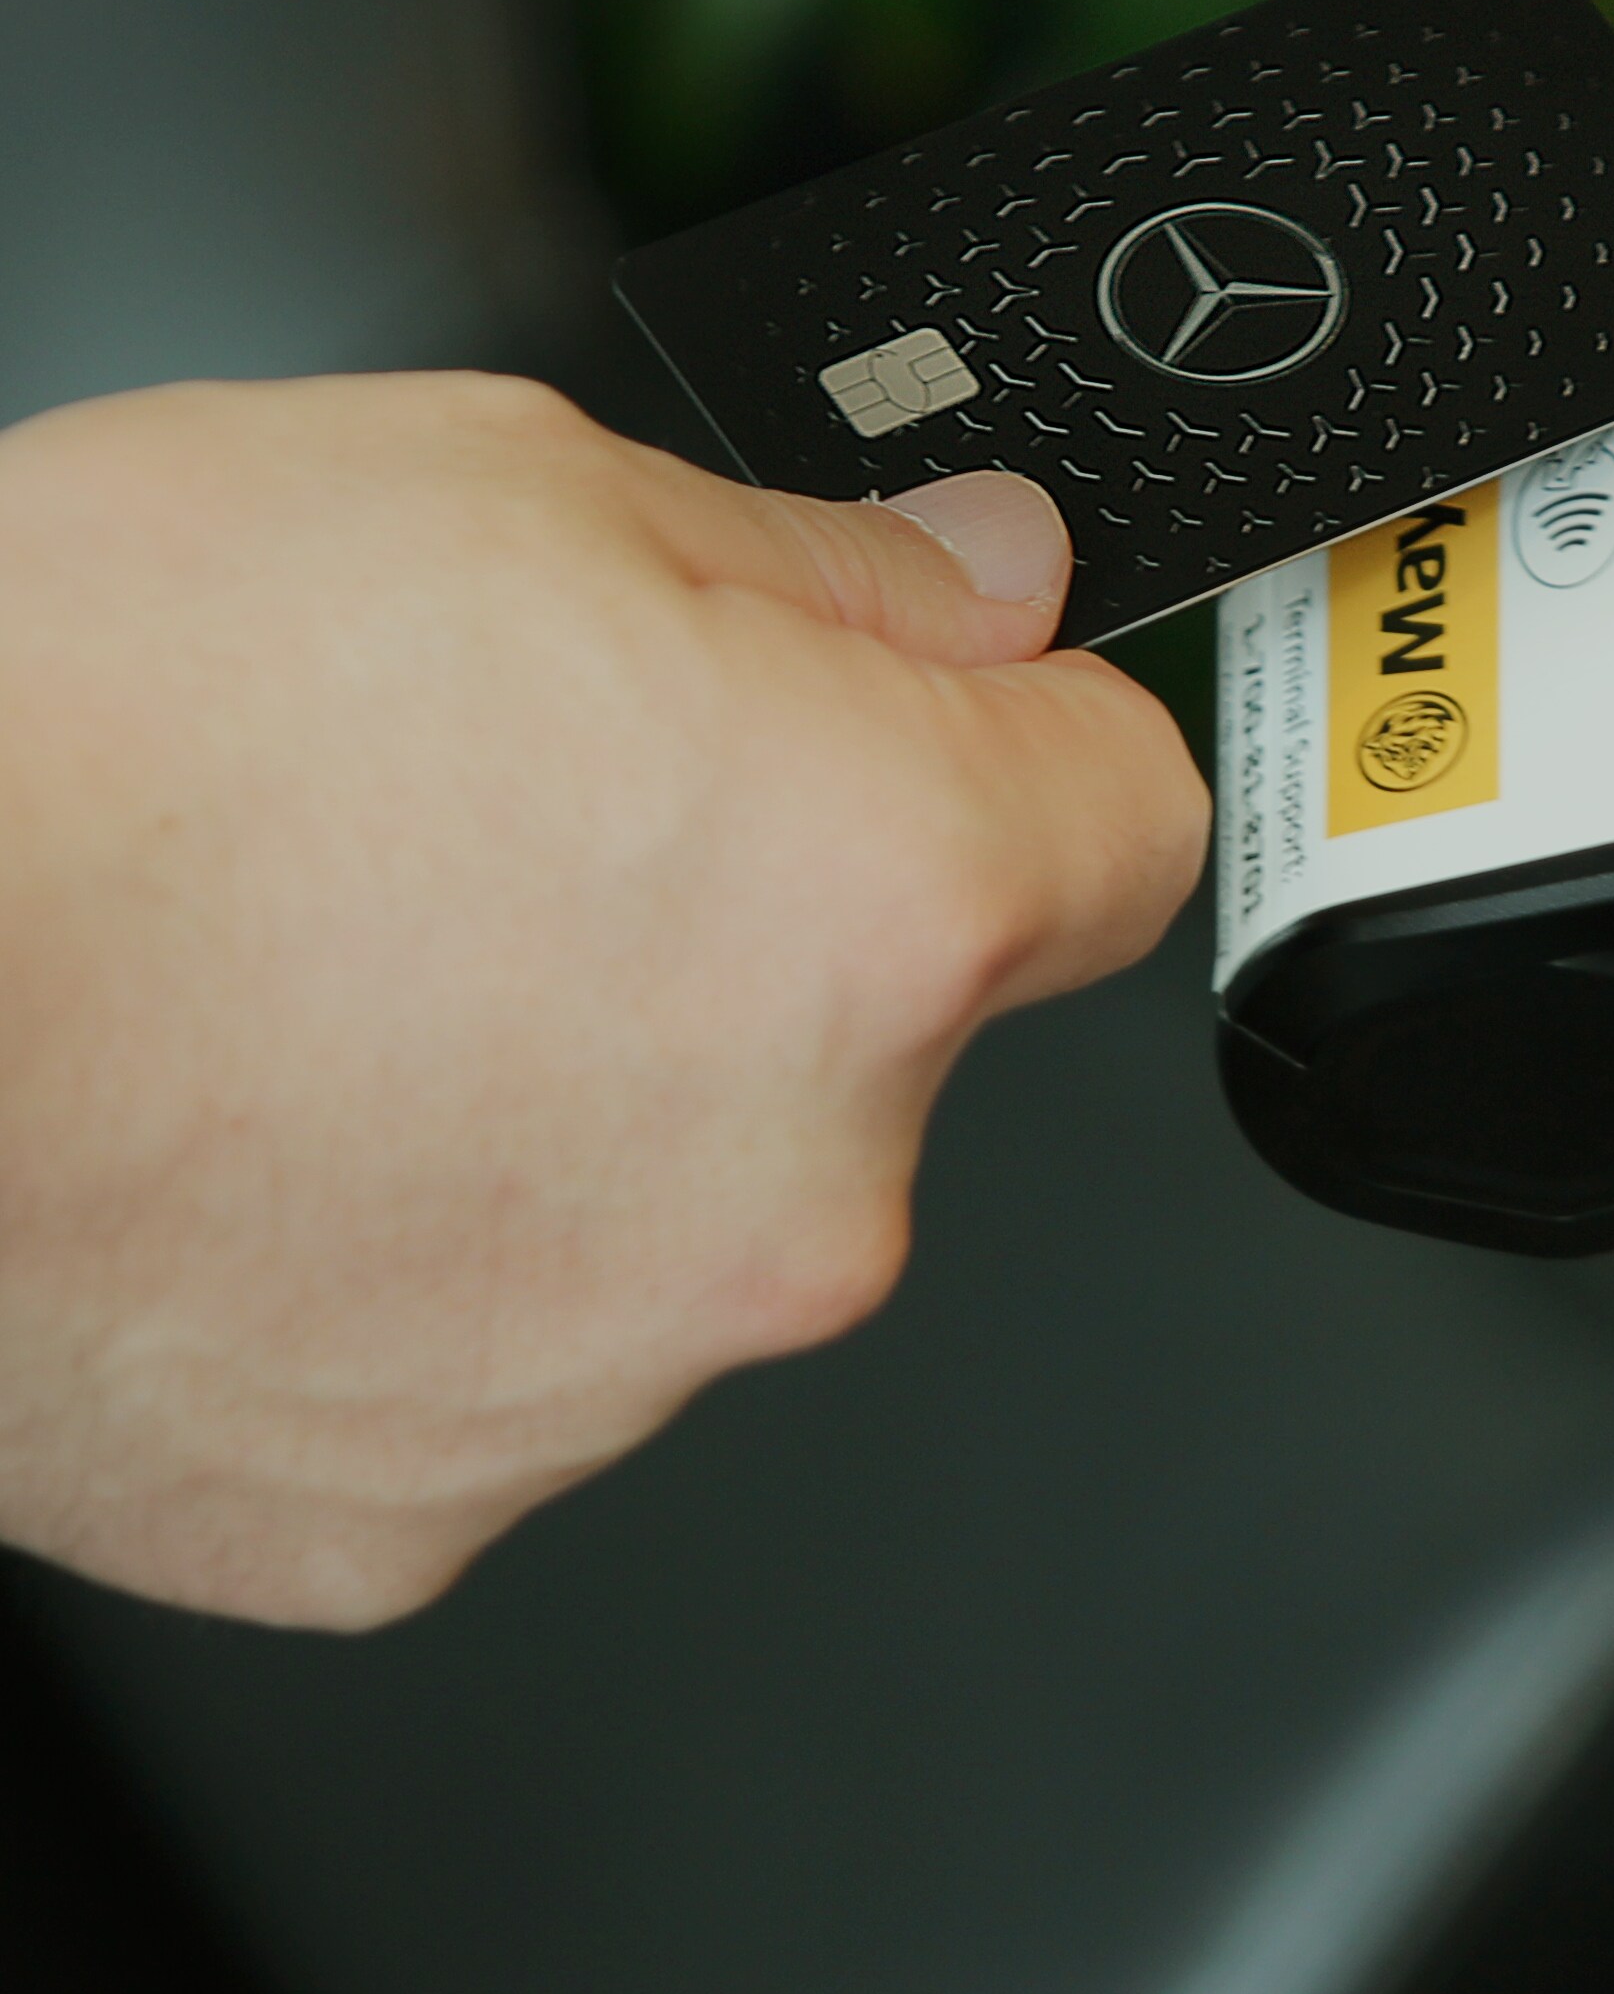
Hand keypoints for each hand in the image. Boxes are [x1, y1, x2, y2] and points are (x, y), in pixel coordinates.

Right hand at [0, 375, 1206, 1625]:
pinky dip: (432, 1249)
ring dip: (593, 1084)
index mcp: (876, 897)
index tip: (948, 716)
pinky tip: (275, 1123)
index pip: (1126, 814)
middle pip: (894, 1020)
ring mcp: (613, 1371)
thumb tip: (994, 589)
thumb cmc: (108, 716)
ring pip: (696, 1186)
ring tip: (351, 960)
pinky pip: (508, 1344)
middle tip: (531, 807)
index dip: (1030, 736)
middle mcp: (799, 1179)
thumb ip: (826, 568)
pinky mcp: (421, 1507)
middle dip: (769, 912)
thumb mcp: (518, 485)